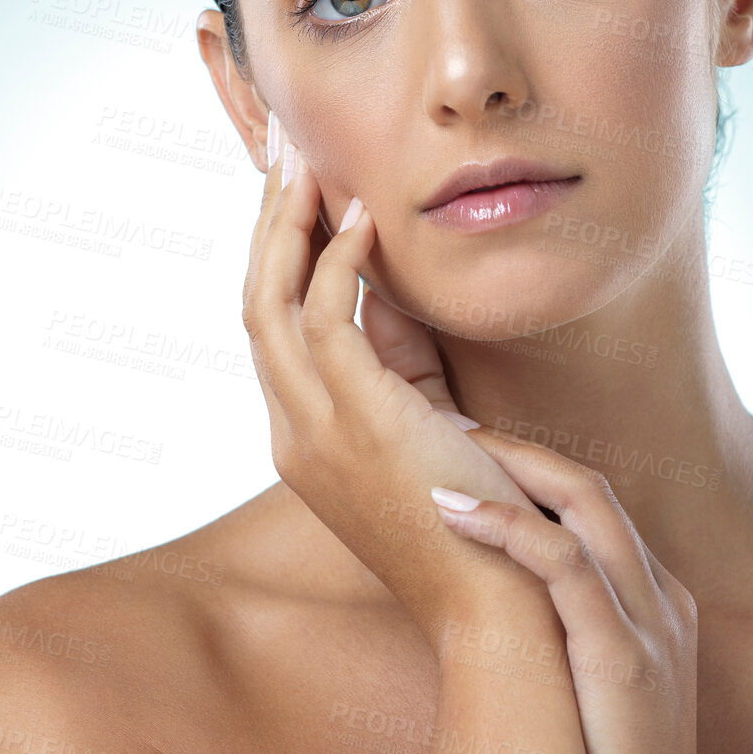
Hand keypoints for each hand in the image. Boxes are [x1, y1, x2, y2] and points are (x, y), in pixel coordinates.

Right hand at [241, 118, 549, 638]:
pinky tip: (363, 217)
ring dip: (286, 225)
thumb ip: (401, 367)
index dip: (277, 253)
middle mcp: (293, 432)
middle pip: (254, 303)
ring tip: (304, 161)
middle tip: (280, 148)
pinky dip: (338, 262)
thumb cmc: (479, 519)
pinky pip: (325, 320)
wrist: (498, 604)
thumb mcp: (428, 429)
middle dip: (266, 222)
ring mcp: (313, 431)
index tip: (295, 191)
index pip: (271, 326)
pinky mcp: (355, 424)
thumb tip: (393, 292)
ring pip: (269, 302)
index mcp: (304, 437)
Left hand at [430, 428, 699, 753]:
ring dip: (508, 466)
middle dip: (517, 450)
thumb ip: (572, 640)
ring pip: (585, 505)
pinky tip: (452, 510)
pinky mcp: (626, 661)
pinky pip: (567, 566)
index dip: (531, 472)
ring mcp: (651, 626)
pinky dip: (507, 526)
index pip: (595, 510)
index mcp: (658, 605)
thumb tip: (501, 607)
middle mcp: (662, 601)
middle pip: (590, 489)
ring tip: (442, 448)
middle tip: (446, 426)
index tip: (468, 452)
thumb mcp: (602, 694)